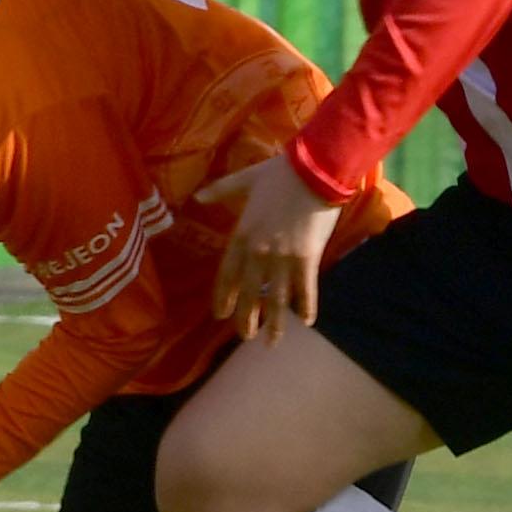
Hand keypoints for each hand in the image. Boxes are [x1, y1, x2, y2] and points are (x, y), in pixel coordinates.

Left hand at [196, 154, 341, 340]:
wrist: (314, 169)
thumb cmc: (279, 173)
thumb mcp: (244, 180)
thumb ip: (220, 191)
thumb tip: (197, 197)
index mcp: (241, 235)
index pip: (227, 275)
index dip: (223, 297)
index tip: (220, 315)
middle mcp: (259, 253)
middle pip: (250, 294)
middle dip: (246, 319)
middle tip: (245, 336)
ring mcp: (283, 258)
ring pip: (276, 299)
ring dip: (274, 324)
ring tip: (271, 342)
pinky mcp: (307, 259)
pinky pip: (305, 290)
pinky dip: (306, 307)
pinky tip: (307, 322)